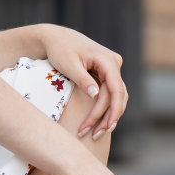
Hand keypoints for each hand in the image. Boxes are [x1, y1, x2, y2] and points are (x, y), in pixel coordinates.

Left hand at [39, 25, 127, 141]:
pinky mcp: (106, 74)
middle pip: (117, 96)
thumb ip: (83, 79)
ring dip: (108, 116)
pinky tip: (98, 122)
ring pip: (116, 97)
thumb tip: (96, 95)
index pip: (116, 89)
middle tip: (94, 135)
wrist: (56, 39)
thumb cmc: (60, 49)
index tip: (104, 127)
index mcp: (107, 60)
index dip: (112, 111)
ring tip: (96, 133)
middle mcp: (114, 64)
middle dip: (107, 117)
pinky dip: (105, 108)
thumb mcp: (69, 64)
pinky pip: (110, 94)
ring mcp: (111, 69)